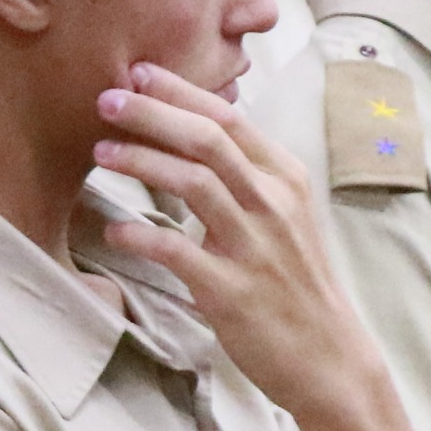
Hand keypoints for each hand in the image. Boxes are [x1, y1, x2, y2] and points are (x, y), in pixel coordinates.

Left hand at [93, 66, 386, 430]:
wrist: (329, 357)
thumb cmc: (295, 284)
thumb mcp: (283, 217)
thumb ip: (245, 177)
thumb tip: (193, 135)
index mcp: (285, 178)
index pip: (229, 118)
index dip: (180, 92)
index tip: (139, 73)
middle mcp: (273, 204)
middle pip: (207, 138)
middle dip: (152, 113)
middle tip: (107, 99)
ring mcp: (254, 247)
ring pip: (194, 183)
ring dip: (142, 161)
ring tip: (101, 153)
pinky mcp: (231, 292)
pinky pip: (178, 251)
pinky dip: (142, 234)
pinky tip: (114, 229)